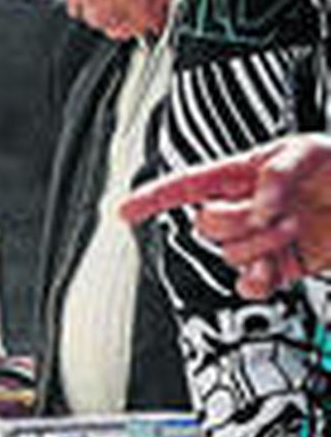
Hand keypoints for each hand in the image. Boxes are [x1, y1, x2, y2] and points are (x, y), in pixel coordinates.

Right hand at [120, 134, 330, 298]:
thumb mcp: (312, 150)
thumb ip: (277, 171)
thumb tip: (257, 202)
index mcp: (242, 175)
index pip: (185, 186)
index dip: (151, 198)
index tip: (123, 211)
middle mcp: (245, 208)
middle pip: (206, 226)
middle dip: (236, 222)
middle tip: (274, 213)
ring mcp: (260, 240)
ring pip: (229, 255)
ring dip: (262, 245)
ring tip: (292, 228)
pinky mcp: (278, 267)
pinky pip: (248, 286)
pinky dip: (258, 282)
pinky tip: (275, 268)